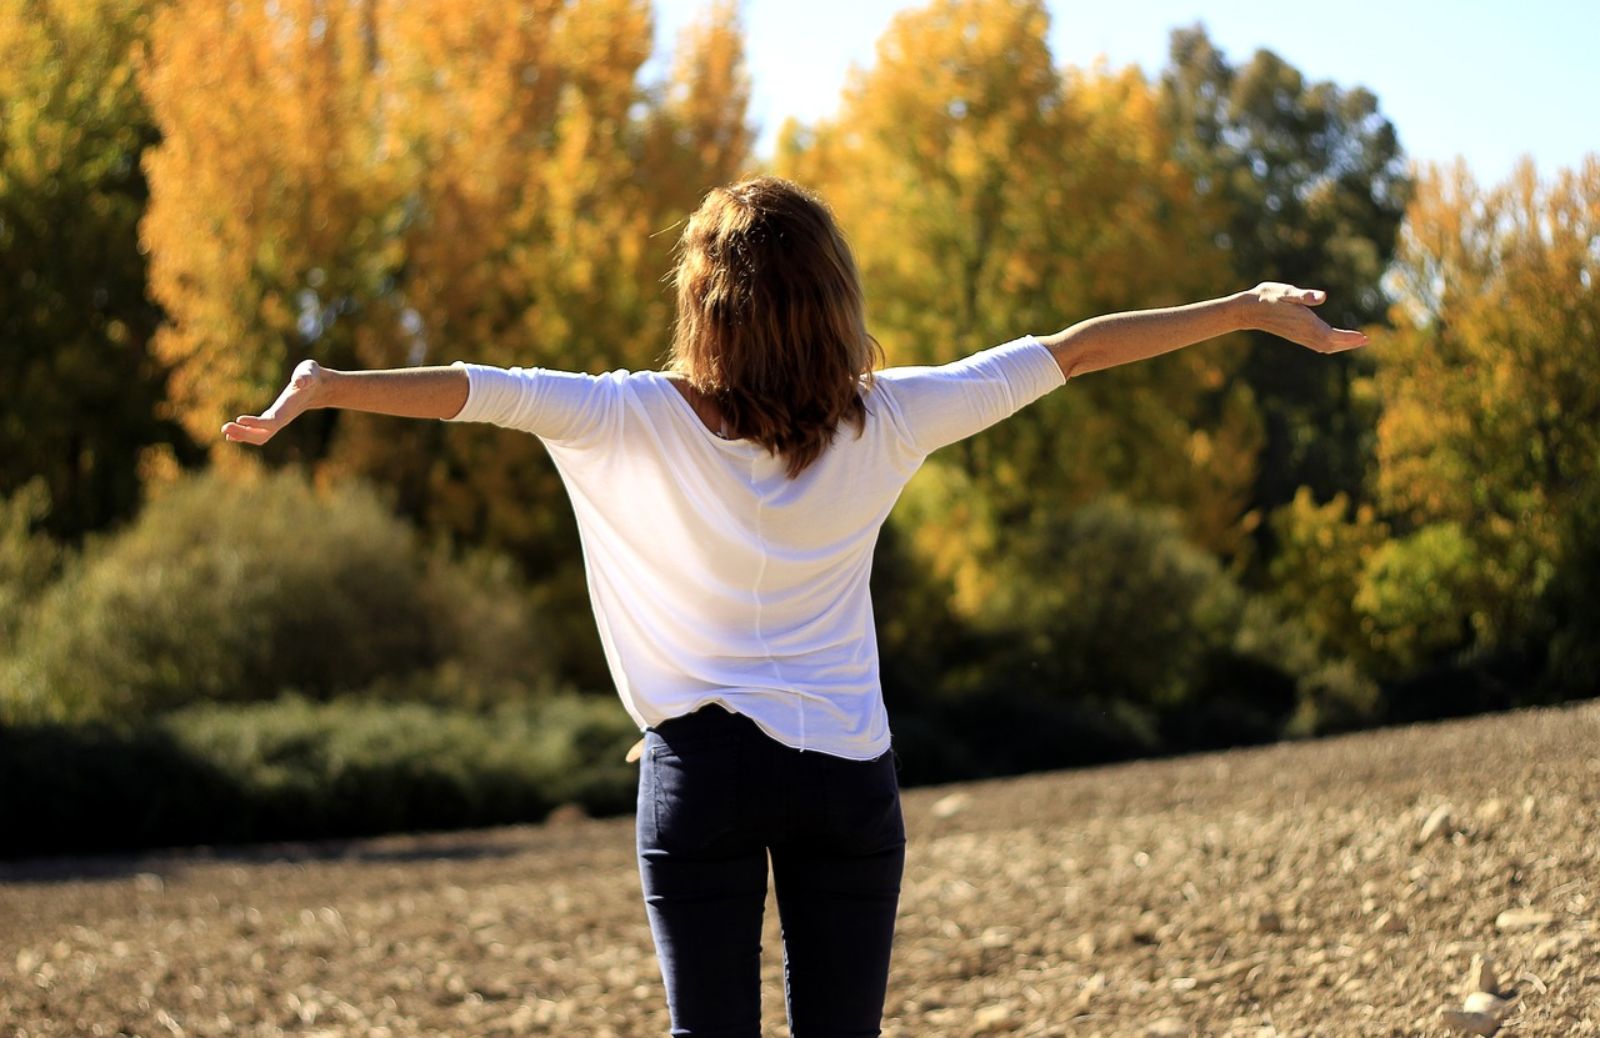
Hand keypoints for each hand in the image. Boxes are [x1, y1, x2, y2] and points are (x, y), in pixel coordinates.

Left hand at [221, 359, 329, 445]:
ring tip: (225, 431)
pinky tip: (231, 434)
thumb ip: (305, 376)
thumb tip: (300, 382)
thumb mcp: (309, 371)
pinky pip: (259, 432)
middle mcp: (283, 418)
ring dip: (242, 435)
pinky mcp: (274, 419)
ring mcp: (278, 421)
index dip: (256, 422)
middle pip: (264, 434)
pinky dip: (245, 434)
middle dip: (244, 433)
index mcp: (288, 408)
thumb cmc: (311, 376)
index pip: (272, 421)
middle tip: (224, 427)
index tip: (239, 419)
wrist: (319, 388)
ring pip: (260, 436)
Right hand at [1243, 283, 1368, 352]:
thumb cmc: (1268, 297)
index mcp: (1305, 323)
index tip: (1365, 337)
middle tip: (1367, 340)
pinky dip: (1330, 345)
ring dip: (1341, 345)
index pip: (1332, 335)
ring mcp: (1299, 336)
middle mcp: (1304, 333)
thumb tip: (1322, 297)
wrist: (1249, 309)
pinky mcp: (1296, 335)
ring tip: (1355, 341)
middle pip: (1331, 344)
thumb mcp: (1286, 292)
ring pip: (1324, 346)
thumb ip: (1304, 295)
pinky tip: (1333, 341)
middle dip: (1349, 343)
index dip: (1349, 338)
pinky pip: (1317, 344)